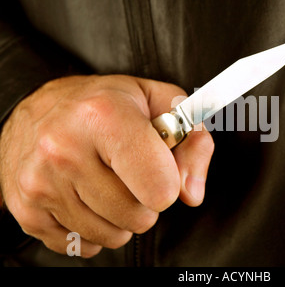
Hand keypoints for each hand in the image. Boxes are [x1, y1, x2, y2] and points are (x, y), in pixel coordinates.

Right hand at [0, 75, 213, 256]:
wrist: (41, 110)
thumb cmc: (105, 104)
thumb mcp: (160, 103)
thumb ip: (192, 142)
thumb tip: (191, 193)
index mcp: (104, 115)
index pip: (159, 186)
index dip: (169, 182)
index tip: (160, 168)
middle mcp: (65, 149)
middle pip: (138, 216)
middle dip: (144, 199)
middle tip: (130, 172)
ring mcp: (42, 184)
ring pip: (112, 236)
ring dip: (119, 215)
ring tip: (107, 180)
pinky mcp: (28, 211)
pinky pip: (83, 244)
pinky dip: (93, 226)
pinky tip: (86, 195)